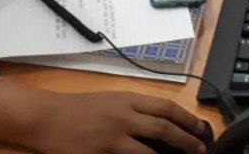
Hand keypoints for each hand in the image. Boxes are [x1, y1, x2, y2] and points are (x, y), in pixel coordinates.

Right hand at [0, 79, 210, 153]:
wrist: (47, 117)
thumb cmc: (77, 108)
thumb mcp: (110, 102)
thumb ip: (133, 111)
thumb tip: (160, 124)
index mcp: (128, 99)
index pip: (166, 106)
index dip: (187, 119)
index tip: (202, 128)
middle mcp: (125, 115)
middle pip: (164, 127)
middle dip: (188, 139)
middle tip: (202, 149)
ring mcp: (113, 136)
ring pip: (151, 149)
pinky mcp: (102, 153)